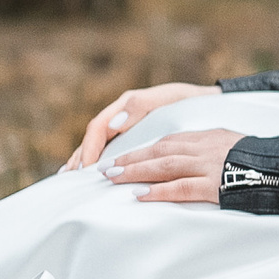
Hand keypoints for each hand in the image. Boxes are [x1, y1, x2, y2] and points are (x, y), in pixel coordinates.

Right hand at [63, 82, 221, 170]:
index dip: (90, 148)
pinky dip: (98, 161)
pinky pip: (112, 149)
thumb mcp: (169, 98)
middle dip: (80, 157)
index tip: (87, 168)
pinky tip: (89, 173)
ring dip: (83, 161)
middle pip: (93, 138)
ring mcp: (127, 126)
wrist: (210, 101)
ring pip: (98, 144)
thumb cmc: (190, 100)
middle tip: (69, 180)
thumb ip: (140, 107)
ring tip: (69, 179)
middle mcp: (123, 116)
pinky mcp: (134, 136)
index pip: (98, 128)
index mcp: (127, 105)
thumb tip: (113, 125)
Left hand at [100, 128, 245, 204]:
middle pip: (159, 150)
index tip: (123, 158)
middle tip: (106, 168)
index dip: (143, 150)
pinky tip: (140, 195)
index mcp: (207, 137)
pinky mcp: (213, 185)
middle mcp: (203, 148)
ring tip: (114, 178)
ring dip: (136, 171)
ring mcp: (207, 166)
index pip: (168, 141)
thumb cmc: (259, 160)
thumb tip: (188, 157)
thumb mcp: (231, 144)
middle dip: (130, 159)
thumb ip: (209, 148)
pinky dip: (158, 191)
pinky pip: (180, 187)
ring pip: (164, 165)